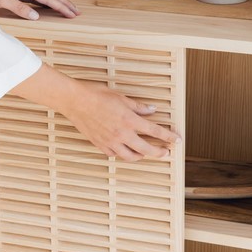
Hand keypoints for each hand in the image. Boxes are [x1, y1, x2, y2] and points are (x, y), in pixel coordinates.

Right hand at [65, 80, 180, 160]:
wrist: (75, 101)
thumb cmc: (96, 95)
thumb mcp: (121, 97)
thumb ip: (138, 106)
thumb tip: (151, 110)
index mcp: (129, 120)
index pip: (155, 131)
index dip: (169, 137)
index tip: (177, 140)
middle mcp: (122, 134)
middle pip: (146, 149)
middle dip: (159, 152)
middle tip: (166, 153)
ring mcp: (110, 141)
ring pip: (131, 156)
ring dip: (141, 156)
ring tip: (146, 154)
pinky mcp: (100, 144)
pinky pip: (115, 154)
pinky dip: (122, 154)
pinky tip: (125, 150)